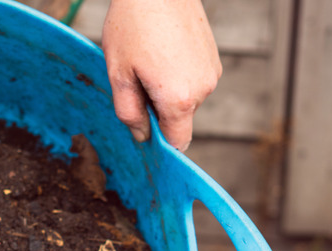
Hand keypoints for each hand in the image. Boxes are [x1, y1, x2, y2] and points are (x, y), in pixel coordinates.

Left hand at [101, 0, 221, 150]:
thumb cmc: (132, 25)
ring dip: (166, 90)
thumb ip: (129, 112)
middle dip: (157, 109)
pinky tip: (162, 51)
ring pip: (185, 99)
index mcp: (179, 99)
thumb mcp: (119, 73)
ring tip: (149, 59)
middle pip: (179, 120)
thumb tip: (142, 136)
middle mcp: (203, 89)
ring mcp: (211, 72)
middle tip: (137, 78)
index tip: (143, 129)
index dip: (159, 142)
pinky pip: (193, 81)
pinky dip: (177, 75)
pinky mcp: (213, 58)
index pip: (177, 143)